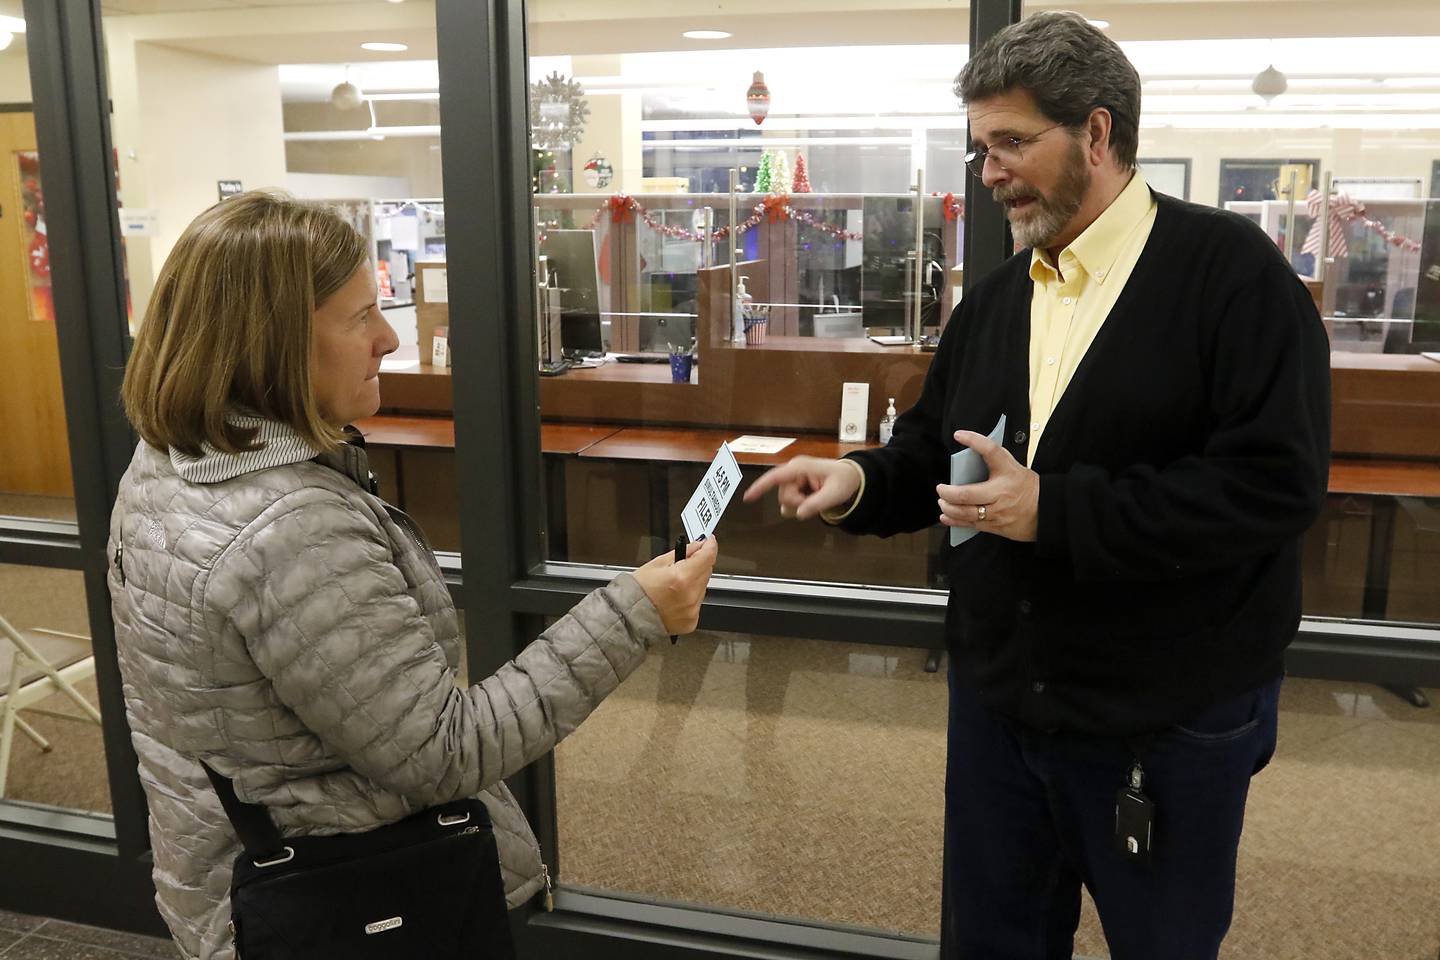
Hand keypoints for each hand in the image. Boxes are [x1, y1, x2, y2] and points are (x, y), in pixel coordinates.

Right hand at [632, 536, 718, 634]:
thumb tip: (697, 546)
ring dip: (695, 581)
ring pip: (703, 588)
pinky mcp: (691, 620)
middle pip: (706, 571)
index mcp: (681, 577)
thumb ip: (682, 553)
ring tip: (675, 584)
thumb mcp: (657, 563)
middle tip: (686, 562)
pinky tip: (675, 597)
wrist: (629, 617)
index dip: (710, 546)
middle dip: (699, 564)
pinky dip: (690, 597)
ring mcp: (692, 610)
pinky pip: (697, 603)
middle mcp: (690, 595)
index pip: (707, 557)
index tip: (709, 541)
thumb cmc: (637, 591)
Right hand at [742, 456, 860, 520]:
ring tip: (816, 499)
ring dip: (799, 505)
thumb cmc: (844, 480)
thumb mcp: (835, 493)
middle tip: (817, 501)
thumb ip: (817, 503)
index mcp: (800, 467)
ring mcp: (793, 478)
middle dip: (797, 503)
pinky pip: (789, 501)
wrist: (850, 477)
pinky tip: (810, 501)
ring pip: (785, 500)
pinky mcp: (794, 485)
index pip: (776, 477)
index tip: (748, 498)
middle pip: (783, 495)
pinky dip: (799, 505)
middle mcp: (793, 471)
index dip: (761, 487)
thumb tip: (799, 514)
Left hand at [937, 430, 1039, 541]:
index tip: (959, 434)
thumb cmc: (1027, 487)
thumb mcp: (1015, 468)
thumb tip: (969, 454)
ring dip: (948, 507)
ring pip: (965, 512)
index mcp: (1009, 472)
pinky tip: (946, 516)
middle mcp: (1002, 493)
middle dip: (947, 492)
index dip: (974, 440)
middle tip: (941, 488)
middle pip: (967, 494)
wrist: (1047, 511)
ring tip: (943, 501)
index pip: (990, 451)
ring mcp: (998, 512)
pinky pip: (971, 524)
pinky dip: (954, 521)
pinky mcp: (996, 526)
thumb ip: (994, 462)